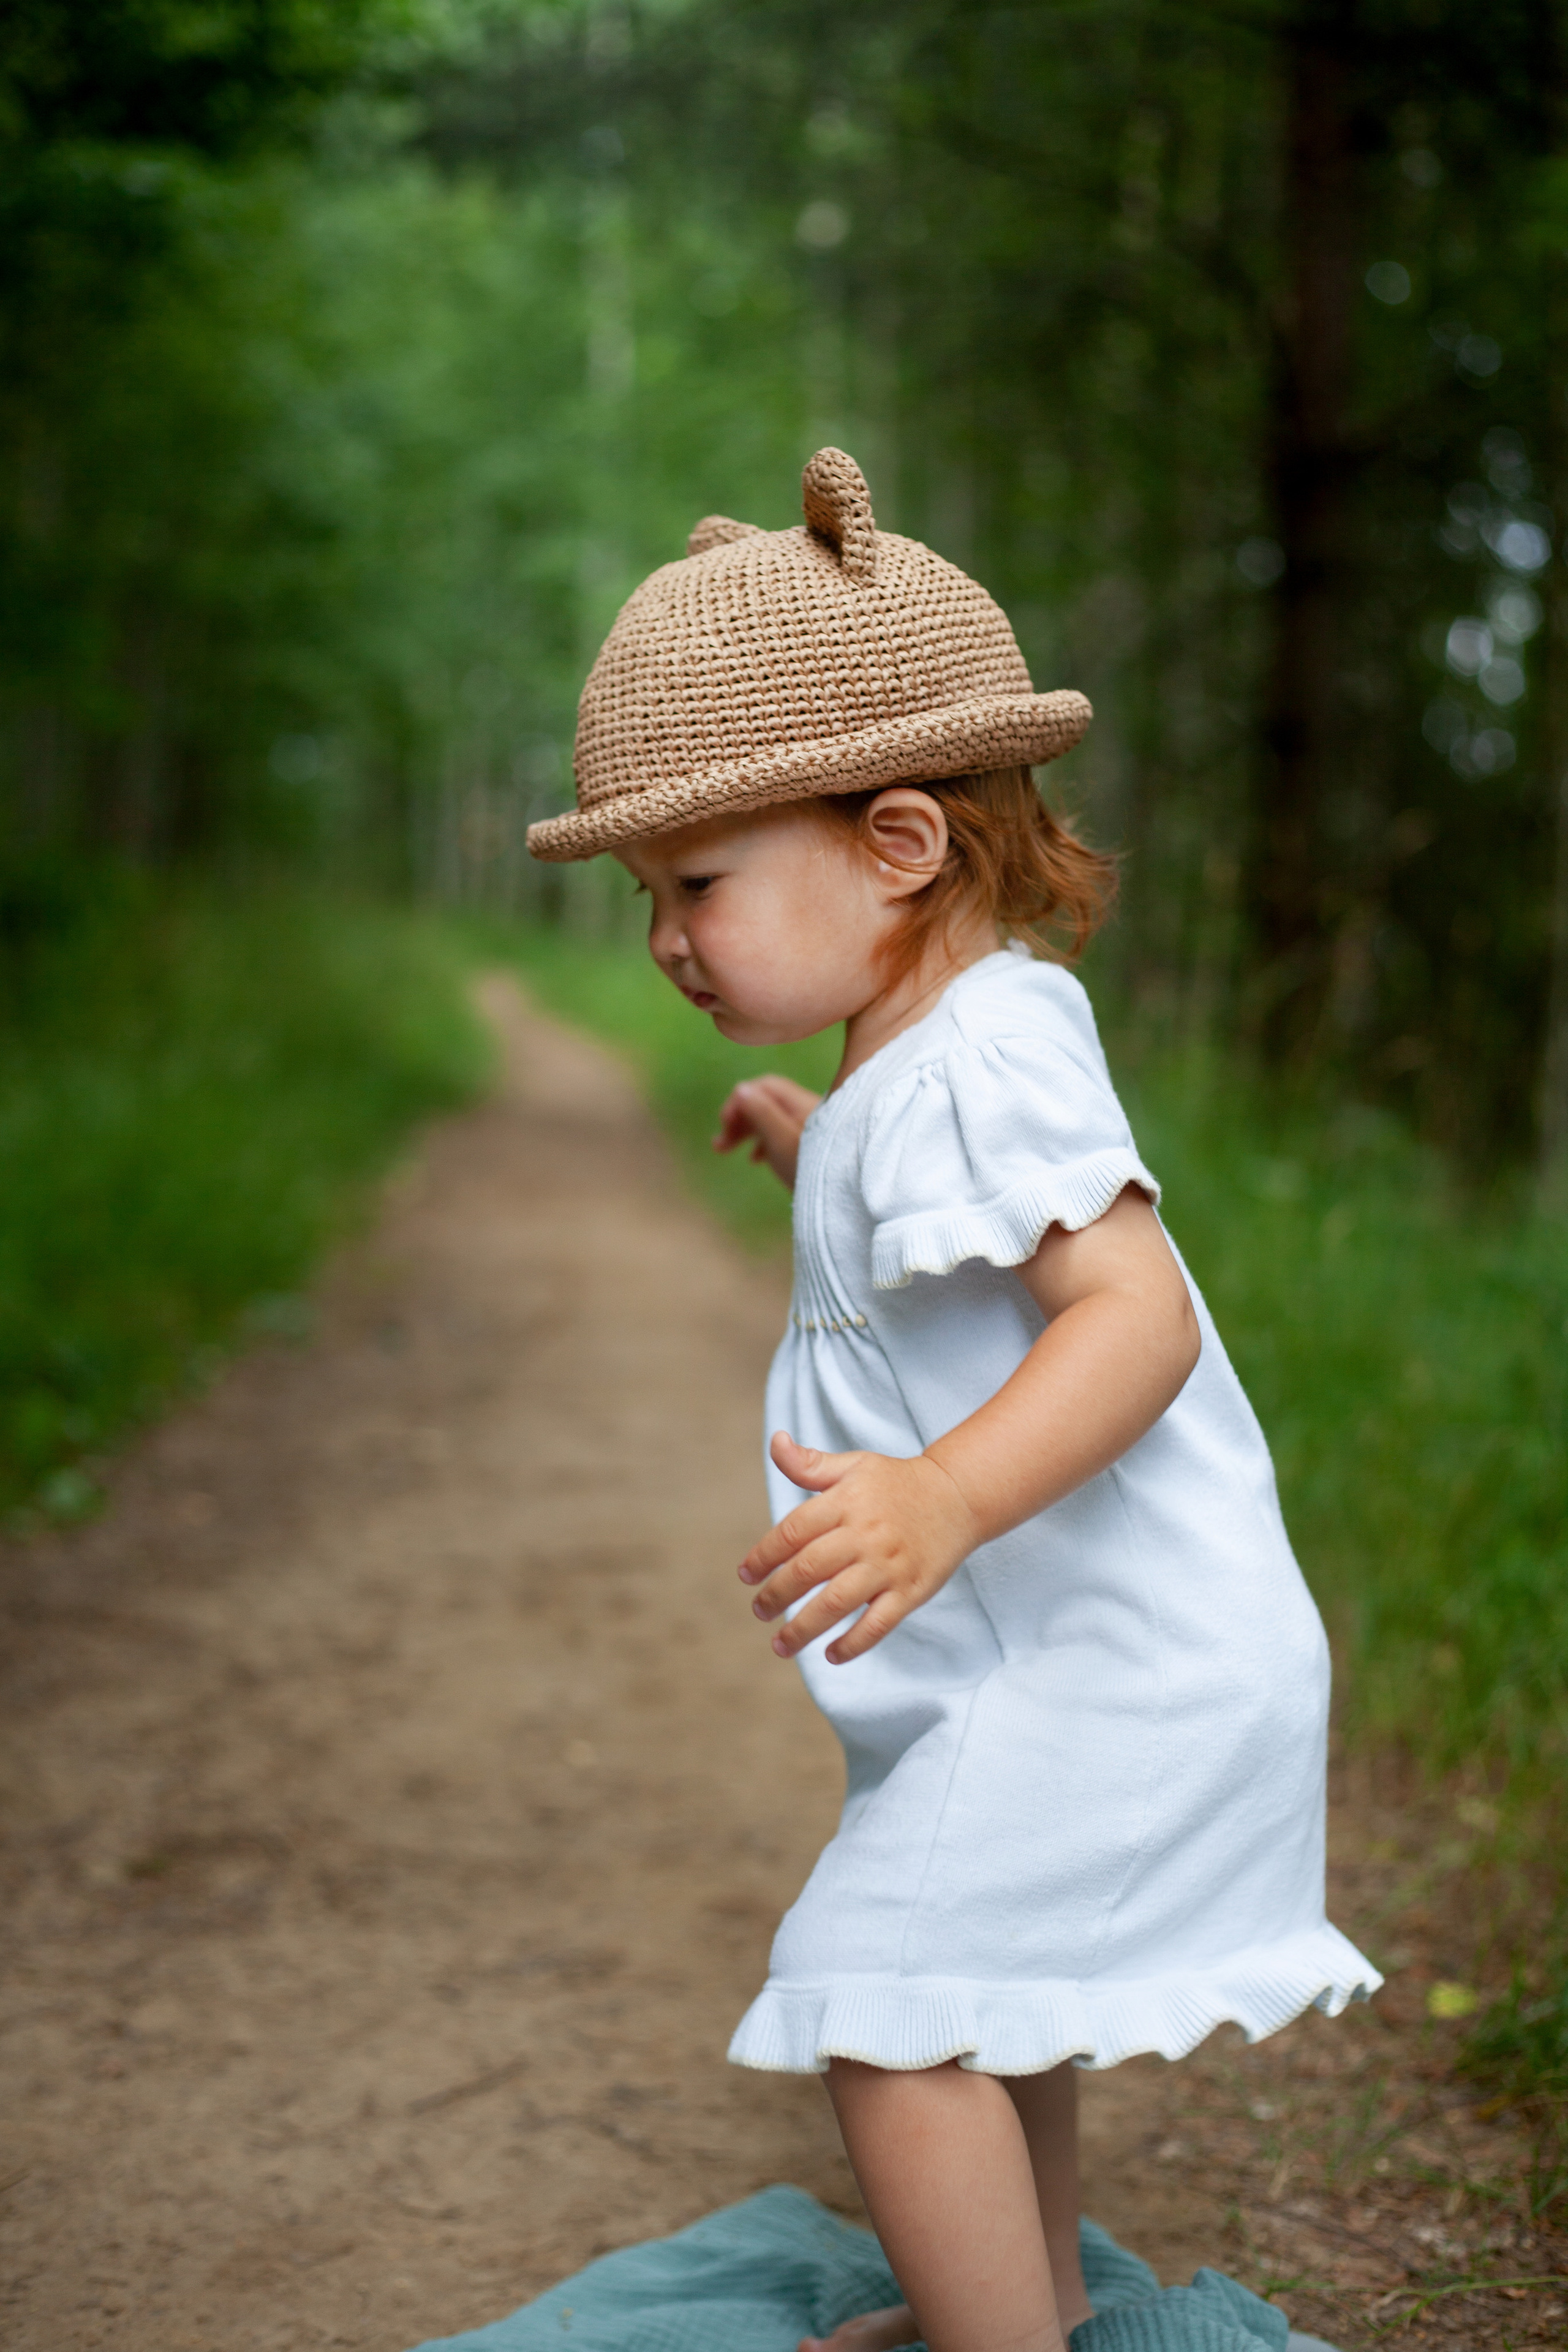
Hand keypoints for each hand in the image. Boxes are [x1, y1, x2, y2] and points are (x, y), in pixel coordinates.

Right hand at [713, 1075, 821, 1189]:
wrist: (849, 1198)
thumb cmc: (813, 1168)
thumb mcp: (781, 1141)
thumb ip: (762, 1112)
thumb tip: (740, 1088)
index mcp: (800, 1104)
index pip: (763, 1087)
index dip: (739, 1101)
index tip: (724, 1124)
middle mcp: (807, 1110)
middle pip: (766, 1102)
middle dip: (739, 1118)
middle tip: (719, 1143)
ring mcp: (812, 1127)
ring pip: (772, 1119)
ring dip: (747, 1131)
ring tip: (725, 1150)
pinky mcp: (812, 1144)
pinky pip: (782, 1134)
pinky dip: (763, 1142)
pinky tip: (755, 1159)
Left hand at [740, 1431, 981, 1664]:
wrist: (959, 1497)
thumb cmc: (897, 1483)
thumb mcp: (855, 1466)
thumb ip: (811, 1463)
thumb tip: (775, 1443)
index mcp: (846, 1502)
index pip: (793, 1532)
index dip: (763, 1556)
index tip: (746, 1575)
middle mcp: (865, 1534)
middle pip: (808, 1570)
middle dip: (776, 1595)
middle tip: (759, 1611)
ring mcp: (889, 1565)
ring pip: (837, 1602)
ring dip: (803, 1628)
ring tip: (781, 1645)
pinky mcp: (911, 1591)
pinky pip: (878, 1624)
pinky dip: (853, 1643)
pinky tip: (830, 1654)